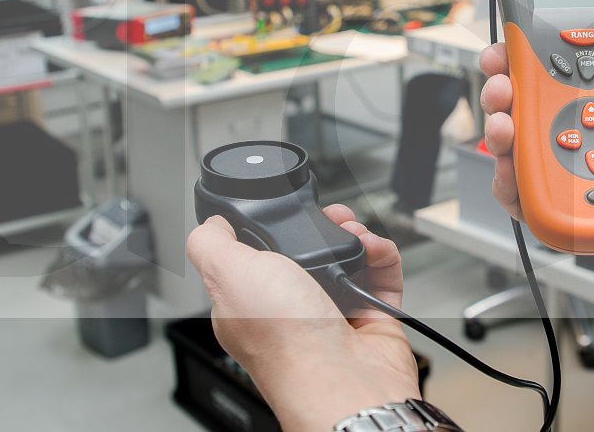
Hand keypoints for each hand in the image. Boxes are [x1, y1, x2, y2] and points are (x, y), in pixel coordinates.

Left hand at [186, 207, 420, 430]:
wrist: (343, 379)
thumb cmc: (284, 338)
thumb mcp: (228, 274)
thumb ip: (210, 244)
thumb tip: (211, 223)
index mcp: (250, 303)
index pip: (256, 255)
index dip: (272, 228)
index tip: (284, 212)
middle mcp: (292, 309)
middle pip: (307, 252)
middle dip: (321, 226)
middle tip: (331, 217)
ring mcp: (333, 314)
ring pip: (346, 259)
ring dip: (355, 236)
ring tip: (356, 234)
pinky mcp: (372, 317)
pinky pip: (382, 276)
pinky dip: (383, 256)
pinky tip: (374, 250)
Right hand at [479, 0, 593, 273]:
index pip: (546, 63)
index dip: (519, 52)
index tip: (508, 43)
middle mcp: (582, 124)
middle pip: (520, 101)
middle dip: (498, 87)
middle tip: (502, 84)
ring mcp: (572, 164)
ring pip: (514, 145)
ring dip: (498, 130)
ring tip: (507, 125)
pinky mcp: (569, 204)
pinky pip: (524, 195)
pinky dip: (509, 183)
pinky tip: (514, 170)